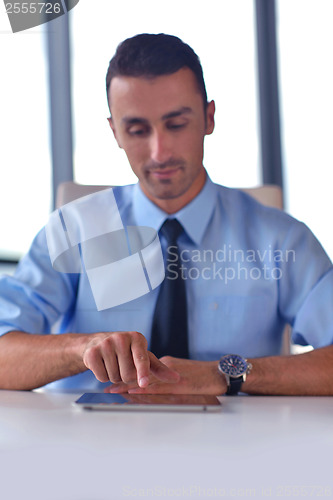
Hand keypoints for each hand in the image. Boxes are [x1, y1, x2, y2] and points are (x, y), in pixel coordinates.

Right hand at [82, 331, 179, 387]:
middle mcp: (121, 338)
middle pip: (128, 374)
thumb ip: (159, 368)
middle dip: (126, 375)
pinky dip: (103, 376)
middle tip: (122, 364)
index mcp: (137, 338)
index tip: (144, 383)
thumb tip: (176, 378)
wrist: (98, 343)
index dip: (143, 372)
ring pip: (115, 377)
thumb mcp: (144, 356)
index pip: (141, 359)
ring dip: (114, 376)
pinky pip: (102, 377)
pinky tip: (103, 364)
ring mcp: (105, 344)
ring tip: (112, 363)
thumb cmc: (126, 351)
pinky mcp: (92, 353)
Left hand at [105, 356, 226, 394]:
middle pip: (140, 372)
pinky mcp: (176, 385)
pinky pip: (155, 388)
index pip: (144, 367)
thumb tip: (157, 379)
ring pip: (144, 380)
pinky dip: (142, 391)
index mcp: (168, 362)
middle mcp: (166, 366)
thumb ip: (170, 373)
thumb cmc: (206, 374)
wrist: (221, 373)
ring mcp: (171, 375)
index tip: (116, 375)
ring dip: (128, 385)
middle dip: (123, 378)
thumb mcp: (185, 371)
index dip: (130, 371)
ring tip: (112, 390)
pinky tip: (132, 393)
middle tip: (108, 384)